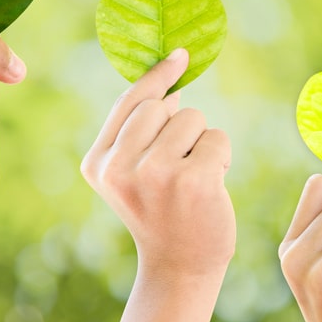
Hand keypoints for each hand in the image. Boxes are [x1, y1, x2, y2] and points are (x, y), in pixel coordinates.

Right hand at [80, 48, 234, 280]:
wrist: (181, 267)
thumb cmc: (162, 213)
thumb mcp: (133, 174)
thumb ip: (139, 132)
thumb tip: (170, 85)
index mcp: (99, 163)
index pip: (128, 103)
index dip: (157, 76)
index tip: (181, 55)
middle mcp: (121, 168)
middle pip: (162, 106)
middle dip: (182, 126)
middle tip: (182, 163)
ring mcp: (157, 174)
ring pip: (192, 119)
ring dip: (203, 142)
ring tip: (195, 178)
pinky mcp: (194, 181)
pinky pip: (217, 138)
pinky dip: (222, 156)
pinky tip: (213, 186)